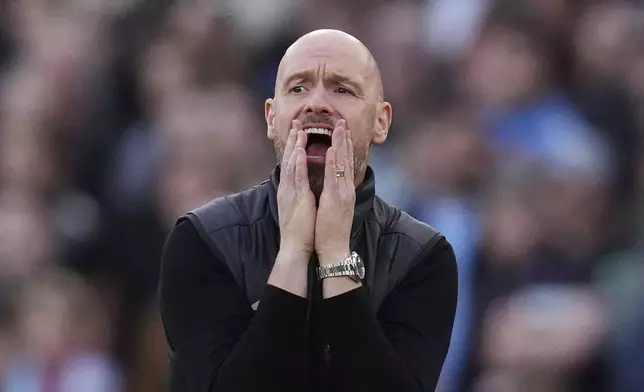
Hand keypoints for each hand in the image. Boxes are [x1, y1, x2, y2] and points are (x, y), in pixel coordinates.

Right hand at [276, 120, 316, 258]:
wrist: (295, 246)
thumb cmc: (301, 229)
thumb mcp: (300, 207)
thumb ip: (300, 194)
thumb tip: (304, 186)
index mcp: (291, 190)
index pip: (293, 164)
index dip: (295, 147)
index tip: (299, 132)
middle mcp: (289, 188)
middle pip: (291, 159)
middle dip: (294, 140)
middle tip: (297, 122)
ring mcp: (291, 192)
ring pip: (293, 164)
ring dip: (296, 146)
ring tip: (299, 130)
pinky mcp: (296, 198)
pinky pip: (297, 177)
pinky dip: (299, 163)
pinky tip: (301, 151)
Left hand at [315, 120, 354, 264]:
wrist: (335, 248)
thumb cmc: (331, 231)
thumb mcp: (335, 209)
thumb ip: (335, 195)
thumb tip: (333, 186)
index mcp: (344, 191)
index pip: (346, 165)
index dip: (344, 147)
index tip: (342, 132)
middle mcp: (346, 190)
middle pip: (347, 160)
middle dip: (345, 140)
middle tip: (342, 122)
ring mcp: (342, 194)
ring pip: (343, 164)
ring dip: (341, 145)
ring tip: (339, 127)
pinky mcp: (336, 200)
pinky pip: (335, 178)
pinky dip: (334, 162)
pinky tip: (333, 149)